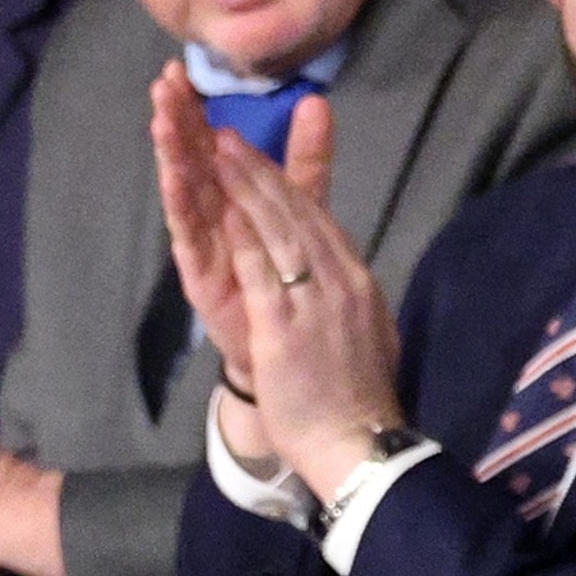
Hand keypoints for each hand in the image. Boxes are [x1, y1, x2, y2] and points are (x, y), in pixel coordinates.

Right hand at [151, 61, 334, 398]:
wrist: (294, 351)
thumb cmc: (288, 281)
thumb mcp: (303, 208)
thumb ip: (306, 160)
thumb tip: (316, 102)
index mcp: (234, 198)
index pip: (210, 145)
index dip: (197, 109)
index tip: (181, 71)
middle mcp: (214, 217)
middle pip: (193, 160)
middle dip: (178, 120)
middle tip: (163, 82)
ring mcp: (206, 245)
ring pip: (186, 189)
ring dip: (172, 153)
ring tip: (162, 116)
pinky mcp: (203, 275)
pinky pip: (190, 234)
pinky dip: (182, 203)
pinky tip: (173, 174)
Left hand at [209, 130, 404, 497]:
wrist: (360, 443)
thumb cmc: (351, 395)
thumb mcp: (358, 330)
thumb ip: (343, 296)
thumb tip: (337, 276)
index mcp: (354, 279)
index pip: (316, 217)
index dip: (281, 181)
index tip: (252, 151)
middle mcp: (339, 279)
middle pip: (296, 211)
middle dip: (257, 168)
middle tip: (224, 131)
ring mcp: (316, 300)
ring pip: (279, 229)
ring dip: (246, 184)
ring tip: (216, 148)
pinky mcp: (288, 327)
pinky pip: (263, 271)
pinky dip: (242, 234)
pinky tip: (220, 207)